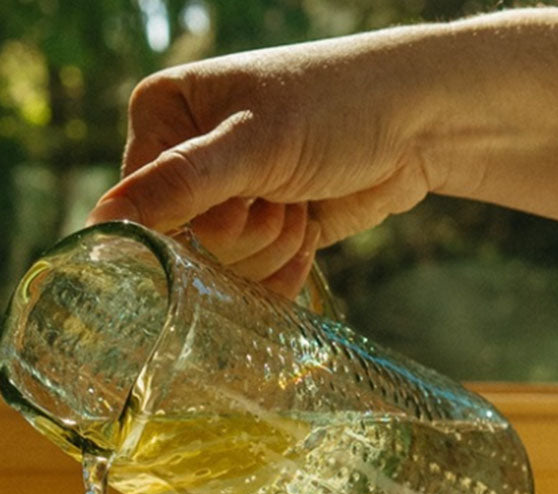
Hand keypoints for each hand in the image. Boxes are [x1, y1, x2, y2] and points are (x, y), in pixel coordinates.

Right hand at [87, 33, 444, 295]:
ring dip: (275, 245)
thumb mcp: (252, 143)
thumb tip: (102, 222)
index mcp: (165, 116)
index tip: (242, 196)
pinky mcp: (267, 233)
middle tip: (282, 191)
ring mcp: (231, 200)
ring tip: (301, 198)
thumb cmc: (334, 108)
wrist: (417, 124)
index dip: (195, 221)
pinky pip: (256, 282)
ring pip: (226, 270)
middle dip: (245, 233)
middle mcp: (189, 158)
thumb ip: (179, 185)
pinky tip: (311, 229)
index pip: (144, 206)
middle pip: (188, 247)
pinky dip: (288, 267)